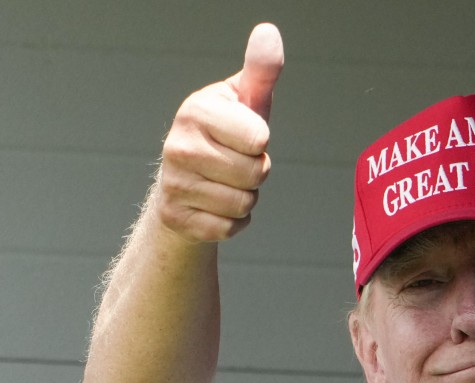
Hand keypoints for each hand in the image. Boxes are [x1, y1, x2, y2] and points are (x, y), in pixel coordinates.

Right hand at [152, 23, 283, 241]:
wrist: (187, 182)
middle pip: (255, 174)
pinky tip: (215, 204)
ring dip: (246, 198)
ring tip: (226, 183)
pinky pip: (230, 227)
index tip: (244, 137)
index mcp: (196, 110)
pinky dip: (232, 221)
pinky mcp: (176, 217)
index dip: (260, 143)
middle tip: (236, 163)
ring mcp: (173, 183)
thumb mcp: (246, 102)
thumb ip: (261, 71)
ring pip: (244, 203)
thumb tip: (269, 32)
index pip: (259, 139)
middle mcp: (178, 145)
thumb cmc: (226, 136)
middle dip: (256, 173)